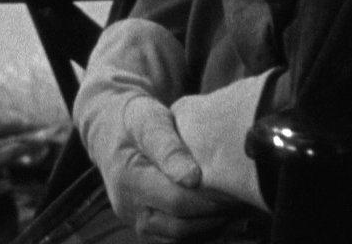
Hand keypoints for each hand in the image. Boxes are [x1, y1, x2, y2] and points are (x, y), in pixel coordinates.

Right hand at [96, 93, 239, 241]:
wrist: (108, 128)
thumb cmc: (134, 119)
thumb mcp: (148, 119)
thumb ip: (167, 145)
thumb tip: (191, 178)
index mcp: (128, 179)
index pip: (177, 201)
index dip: (210, 199)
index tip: (236, 186)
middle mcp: (128, 207)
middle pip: (180, 226)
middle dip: (215, 215)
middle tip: (242, 198)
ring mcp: (136, 220)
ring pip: (180, 237)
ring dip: (211, 226)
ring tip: (235, 206)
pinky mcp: (145, 225)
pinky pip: (177, 237)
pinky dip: (201, 229)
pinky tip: (220, 213)